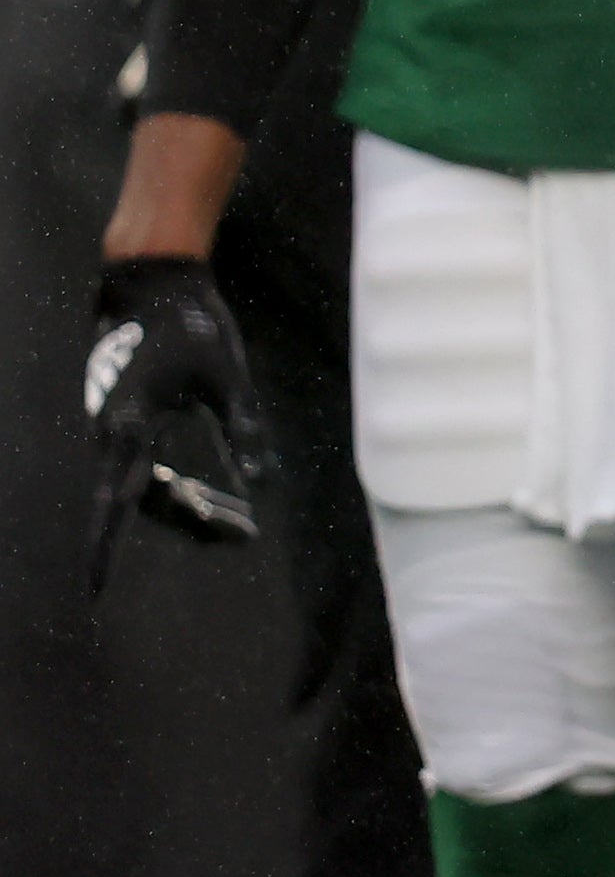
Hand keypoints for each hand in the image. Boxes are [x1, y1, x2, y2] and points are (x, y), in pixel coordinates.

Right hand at [86, 259, 266, 588]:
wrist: (154, 284)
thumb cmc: (190, 325)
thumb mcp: (228, 377)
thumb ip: (243, 428)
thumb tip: (261, 481)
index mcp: (128, 426)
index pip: (113, 502)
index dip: (101, 550)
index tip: (92, 591)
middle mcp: (110, 435)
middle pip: (140, 502)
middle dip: (187, 523)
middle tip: (240, 536)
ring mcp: (113, 431)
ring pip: (142, 490)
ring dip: (183, 508)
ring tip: (238, 525)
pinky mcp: (124, 425)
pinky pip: (141, 473)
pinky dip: (171, 489)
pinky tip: (206, 500)